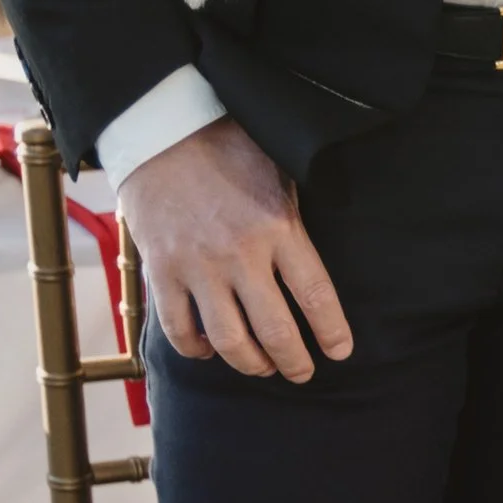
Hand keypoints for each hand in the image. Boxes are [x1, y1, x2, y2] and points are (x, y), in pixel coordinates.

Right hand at [117, 116, 352, 380]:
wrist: (162, 129)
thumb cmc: (228, 146)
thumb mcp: (278, 172)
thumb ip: (294, 220)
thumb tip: (314, 266)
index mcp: (279, 227)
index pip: (316, 296)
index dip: (332, 332)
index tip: (340, 352)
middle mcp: (240, 254)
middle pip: (276, 332)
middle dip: (295, 363)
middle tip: (303, 373)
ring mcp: (198, 267)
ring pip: (230, 342)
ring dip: (250, 364)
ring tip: (261, 367)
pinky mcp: (162, 272)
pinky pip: (180, 330)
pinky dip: (197, 349)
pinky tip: (210, 349)